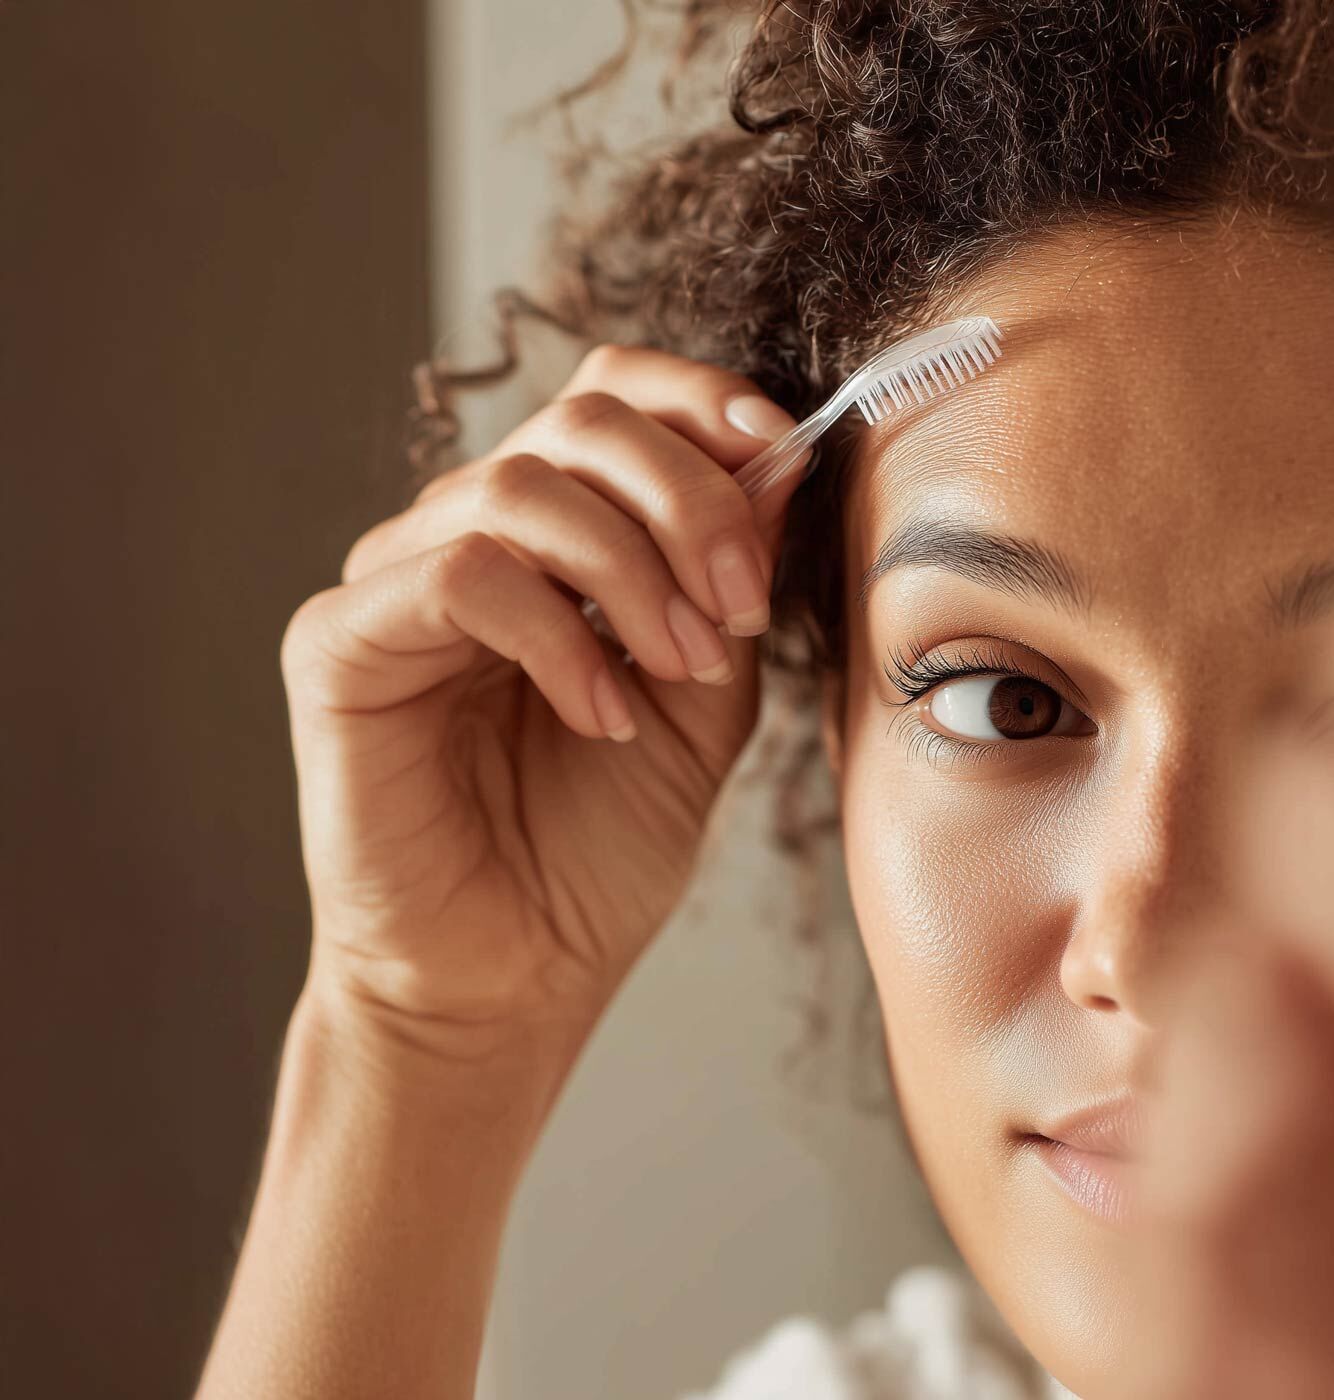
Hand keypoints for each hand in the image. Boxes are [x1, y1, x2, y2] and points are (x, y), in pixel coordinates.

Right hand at [281, 346, 806, 1068]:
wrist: (514, 979)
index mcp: (549, 540)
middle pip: (576, 423)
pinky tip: (599, 714)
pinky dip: (555, 634)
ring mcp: (393, 586)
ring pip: (518, 489)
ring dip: (633, 570)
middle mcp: (462, 540)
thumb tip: (780, 458)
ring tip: (678, 666)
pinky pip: (458, 575)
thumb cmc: (596, 851)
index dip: (699, 404)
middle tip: (742, 603)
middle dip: (690, 498)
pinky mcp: (338, 646)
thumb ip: (731, 581)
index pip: (608, 398)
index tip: (783, 452)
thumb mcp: (706, 699)